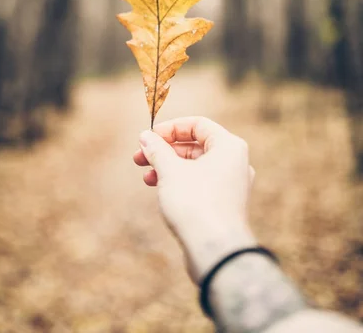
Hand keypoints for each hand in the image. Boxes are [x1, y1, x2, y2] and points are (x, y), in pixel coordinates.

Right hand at [133, 116, 255, 281]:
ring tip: (146, 175)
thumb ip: (157, 149)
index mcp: (229, 146)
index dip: (171, 128)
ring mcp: (231, 184)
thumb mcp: (170, 170)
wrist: (216, 251)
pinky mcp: (224, 204)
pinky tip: (159, 189)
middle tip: (139, 156)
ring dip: (168, 167)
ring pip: (195, 166)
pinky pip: (199, 183)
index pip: (198, 124)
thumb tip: (146, 136)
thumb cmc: (196, 203)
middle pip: (195, 146)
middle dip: (165, 149)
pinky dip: (179, 182)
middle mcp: (235, 162)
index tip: (149, 136)